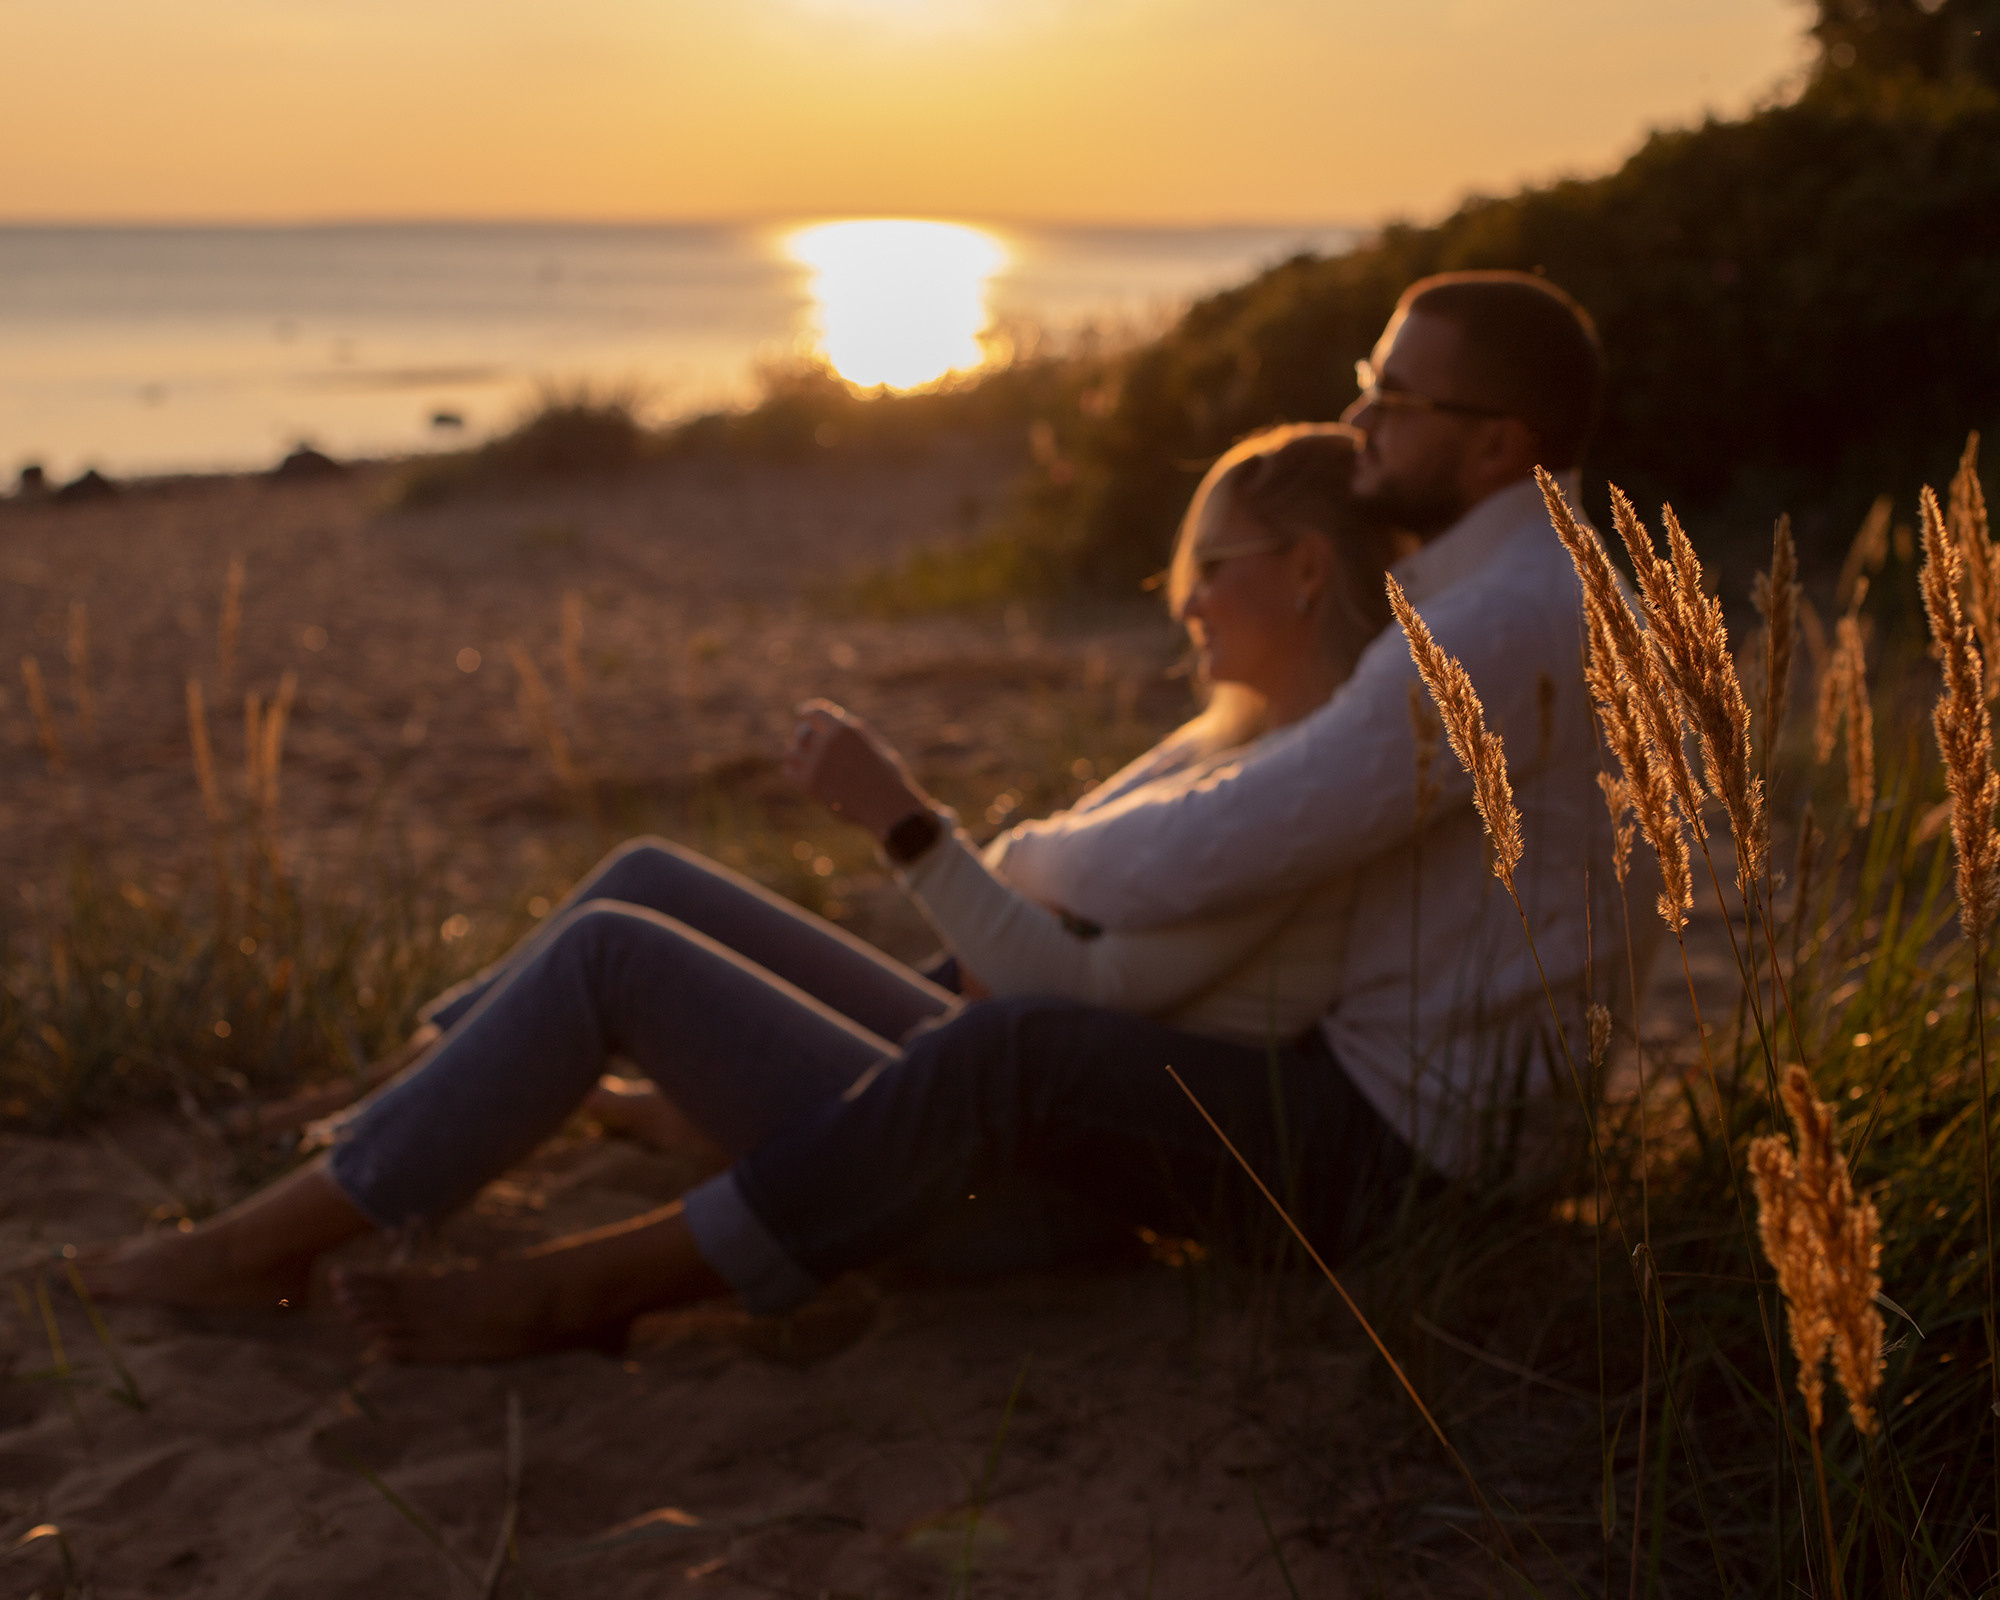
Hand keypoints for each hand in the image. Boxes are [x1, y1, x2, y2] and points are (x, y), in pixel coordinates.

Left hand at [782, 700, 933, 840]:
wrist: (887, 807)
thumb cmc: (887, 775)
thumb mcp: (875, 743)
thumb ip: (853, 729)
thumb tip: (834, 717)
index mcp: (845, 730)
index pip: (816, 712)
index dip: (807, 712)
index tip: (801, 714)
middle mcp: (827, 743)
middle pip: (802, 732)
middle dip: (804, 736)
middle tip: (805, 742)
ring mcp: (816, 764)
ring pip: (791, 752)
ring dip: (796, 754)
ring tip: (803, 760)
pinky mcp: (810, 784)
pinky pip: (788, 772)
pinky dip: (792, 770)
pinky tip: (798, 773)